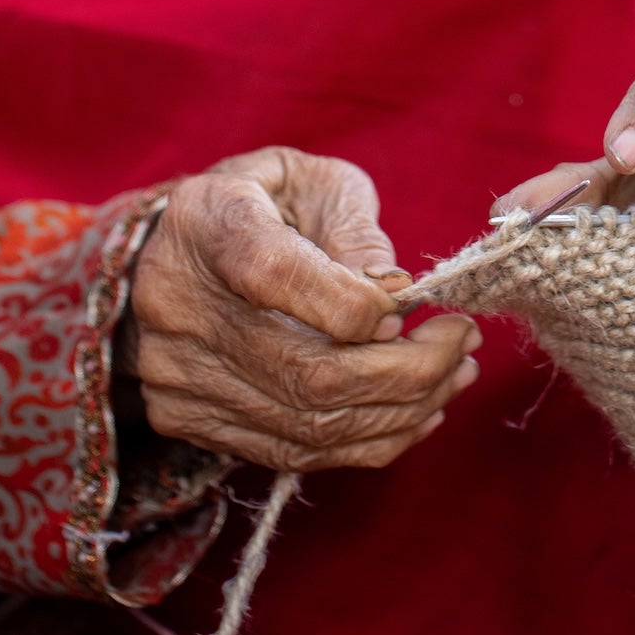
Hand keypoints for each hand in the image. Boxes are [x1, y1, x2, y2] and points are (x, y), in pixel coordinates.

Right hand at [125, 147, 478, 469]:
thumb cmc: (264, 201)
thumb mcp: (312, 182)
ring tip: (453, 377)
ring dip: (402, 410)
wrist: (173, 249)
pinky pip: (292, 452)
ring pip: (308, 423)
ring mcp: (177, 373)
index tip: (410, 304)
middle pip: (304, 369)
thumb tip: (396, 296)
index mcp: (206, 222)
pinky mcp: (186, 419)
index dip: (353, 304)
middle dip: (408, 369)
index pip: (275, 274)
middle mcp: (178, 305)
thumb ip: (353, 229)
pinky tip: (414, 412)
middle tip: (462, 343)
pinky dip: (367, 440)